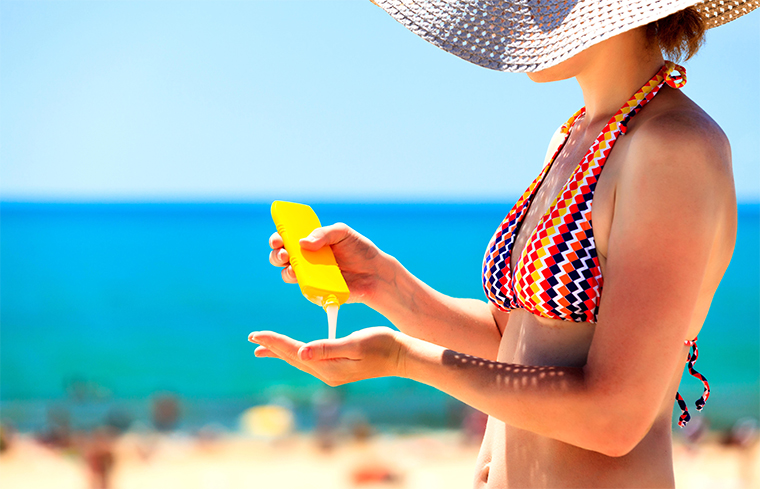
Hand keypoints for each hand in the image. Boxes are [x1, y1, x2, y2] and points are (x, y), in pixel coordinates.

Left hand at [248, 327, 405, 385]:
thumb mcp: (356, 344)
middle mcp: (327, 374)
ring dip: (280, 352)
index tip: (255, 334)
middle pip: (293, 357)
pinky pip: (309, 359)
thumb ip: (328, 348)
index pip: (294, 352)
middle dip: (272, 347)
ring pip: (299, 359)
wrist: (402, 357)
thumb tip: (301, 353)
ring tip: (262, 348)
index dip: (274, 342)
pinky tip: (293, 351)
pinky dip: (295, 352)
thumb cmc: (383, 346)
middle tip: (252, 338)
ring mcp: (332, 373)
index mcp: (328, 368)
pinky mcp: (337, 368)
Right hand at [268, 223, 388, 303]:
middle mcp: (306, 258)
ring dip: (287, 271)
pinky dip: (305, 286)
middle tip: (285, 255)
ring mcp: (310, 276)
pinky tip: (313, 282)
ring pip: (288, 275)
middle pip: (280, 258)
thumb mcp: (343, 233)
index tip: (278, 238)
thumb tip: (302, 242)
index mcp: (309, 241)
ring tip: (295, 268)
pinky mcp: (317, 290)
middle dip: (277, 255)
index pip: (286, 238)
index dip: (278, 238)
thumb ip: (323, 234)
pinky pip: (305, 290)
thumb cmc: (359, 250)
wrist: (375, 273)